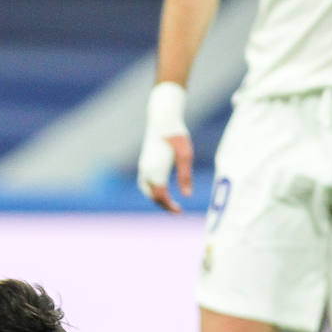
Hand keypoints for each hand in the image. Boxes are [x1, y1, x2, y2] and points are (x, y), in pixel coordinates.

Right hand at [137, 82, 192, 212]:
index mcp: (157, 172)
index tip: (179, 212)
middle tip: (176, 210)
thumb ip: (185, 177)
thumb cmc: (176, 136)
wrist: (162, 119)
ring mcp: (143, 167)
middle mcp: (147, 171)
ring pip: (147, 190)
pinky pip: (144, 182)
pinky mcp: (144, 162)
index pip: (161, 196)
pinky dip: (152, 189)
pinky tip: (160, 188)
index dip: (169, 206)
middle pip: (153, 195)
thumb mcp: (185, 156)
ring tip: (167, 201)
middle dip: (163, 204)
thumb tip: (187, 195)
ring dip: (156, 198)